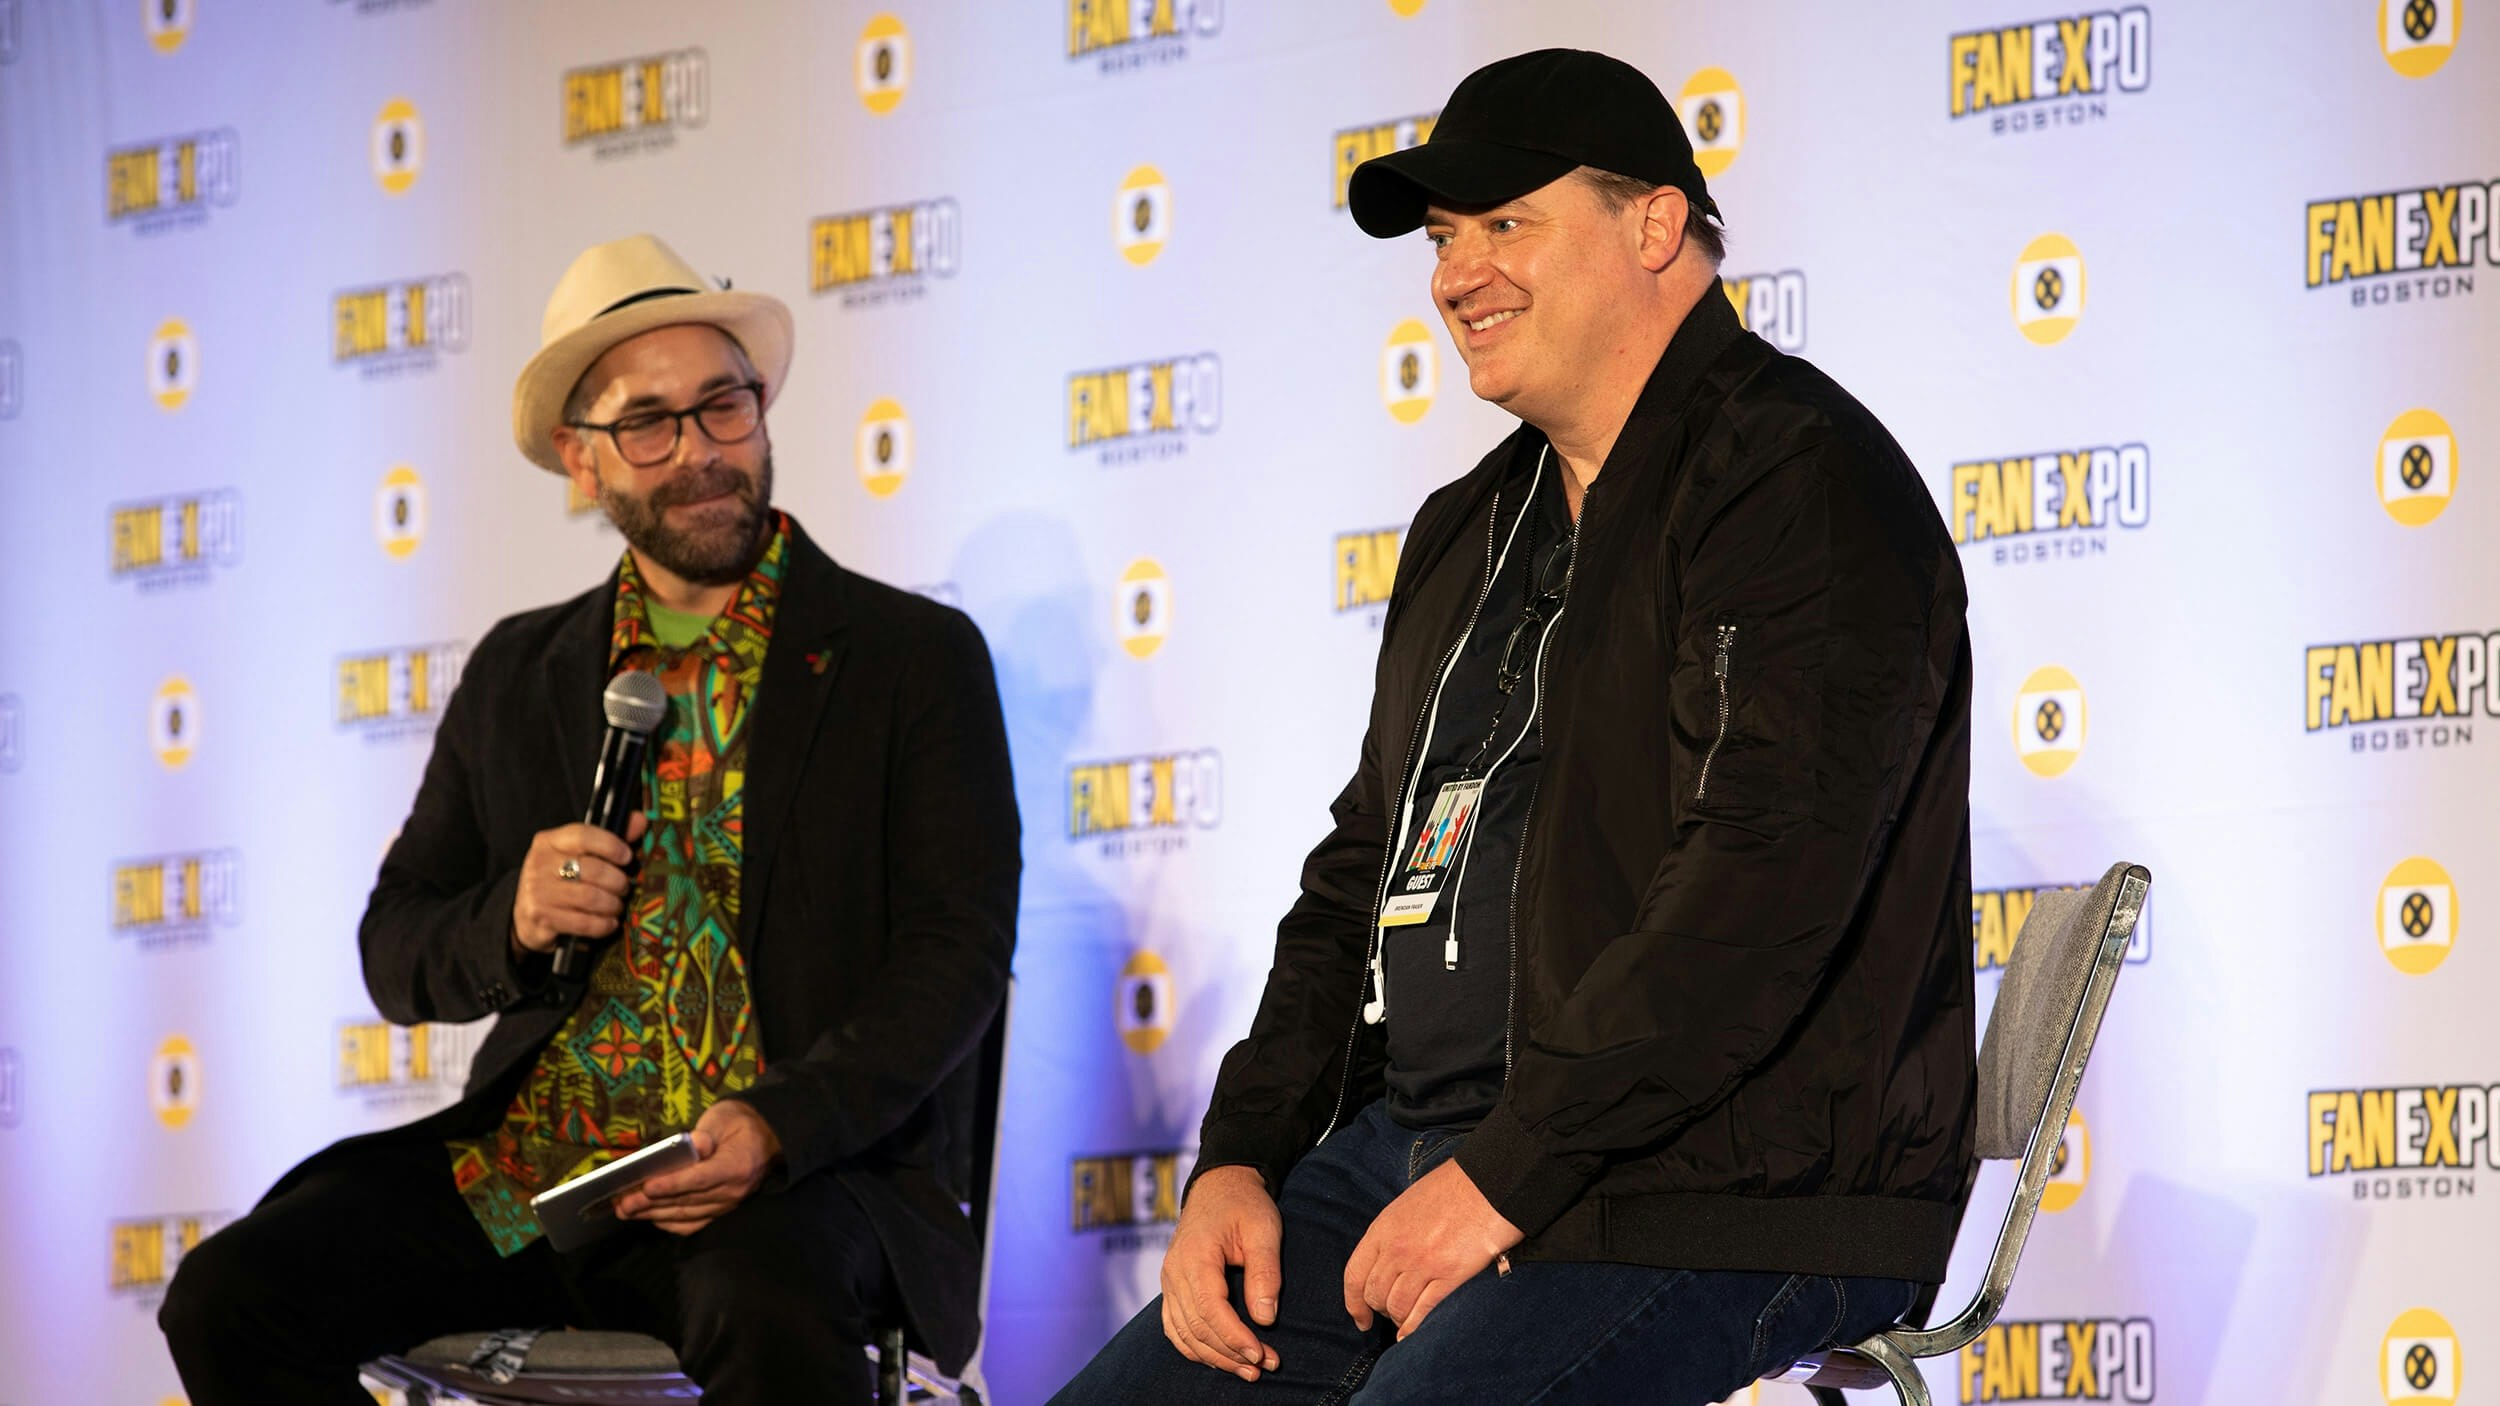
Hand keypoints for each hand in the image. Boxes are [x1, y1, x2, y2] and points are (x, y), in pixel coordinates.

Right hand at [511, 814, 646, 955]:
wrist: (526, 915)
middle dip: (617, 881)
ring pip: (589, 897)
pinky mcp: (541, 918)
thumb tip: (639, 820)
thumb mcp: (577, 855)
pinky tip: (609, 923)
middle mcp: (539, 864)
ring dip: (612, 904)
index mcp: (548, 841)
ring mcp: (537, 892)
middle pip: (592, 869)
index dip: (610, 845)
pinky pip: (583, 922)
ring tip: (617, 905)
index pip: (582, 835)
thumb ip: (608, 839)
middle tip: (624, 888)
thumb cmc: (560, 880)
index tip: (627, 857)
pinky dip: (603, 924)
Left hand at [612, 1100, 781, 1236]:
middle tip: (622, 1203)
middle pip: (687, 1201)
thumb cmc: (740, 1123)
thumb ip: (706, 1132)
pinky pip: (693, 1223)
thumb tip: (692, 1145)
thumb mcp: (724, 1117)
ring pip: (685, 1215)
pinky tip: (650, 1216)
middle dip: (651, 1203)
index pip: (700, 1179)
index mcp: (737, 1166)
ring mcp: (727, 1205)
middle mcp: (733, 1191)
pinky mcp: (720, 1210)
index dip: (673, 1184)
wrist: (767, 1138)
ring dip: (653, 1214)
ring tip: (626, 1210)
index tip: (647, 1186)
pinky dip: (669, 1223)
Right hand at [1158, 1165, 1283, 1381]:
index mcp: (1196, 1256)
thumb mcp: (1263, 1229)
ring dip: (1215, 1357)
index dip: (1235, 1337)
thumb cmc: (1244, 1205)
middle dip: (1231, 1353)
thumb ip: (1265, 1272)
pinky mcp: (1172, 1288)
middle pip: (1196, 1328)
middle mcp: (1174, 1272)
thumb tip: (1265, 1318)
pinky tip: (1220, 1359)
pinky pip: (1175, 1328)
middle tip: (1265, 1367)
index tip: (1261, 1355)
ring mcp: (1169, 1282)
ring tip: (1249, 1370)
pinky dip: (1195, 1348)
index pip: (1210, 1309)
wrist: (1219, 1186)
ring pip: (1184, 1334)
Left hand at [1343, 1158, 1521, 1341]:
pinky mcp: (1449, 1275)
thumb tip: (1387, 1258)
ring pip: (1397, 1307)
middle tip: (1390, 1314)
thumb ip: (1392, 1233)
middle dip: (1380, 1310)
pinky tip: (1412, 1334)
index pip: (1354, 1275)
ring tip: (1406, 1320)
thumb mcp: (1407, 1204)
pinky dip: (1414, 1328)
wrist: (1487, 1183)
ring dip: (1399, 1319)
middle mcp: (1397, 1249)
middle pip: (1375, 1295)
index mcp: (1383, 1229)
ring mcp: (1422, 1264)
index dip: (1353, 1303)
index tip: (1360, 1318)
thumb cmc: (1451, 1188)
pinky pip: (1423, 1311)